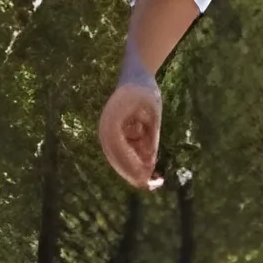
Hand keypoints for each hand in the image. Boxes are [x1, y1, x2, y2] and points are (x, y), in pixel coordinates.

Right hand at [99, 72, 164, 190]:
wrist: (136, 77)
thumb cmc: (145, 92)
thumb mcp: (153, 113)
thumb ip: (151, 137)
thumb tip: (150, 162)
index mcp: (111, 122)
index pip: (117, 149)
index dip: (130, 165)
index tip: (145, 176)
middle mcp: (106, 130)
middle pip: (116, 159)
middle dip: (132, 174)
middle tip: (151, 185)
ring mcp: (109, 135)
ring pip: (120, 160)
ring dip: (136, 170)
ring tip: (156, 180)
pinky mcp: (116, 138)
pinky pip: (125, 155)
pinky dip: (138, 163)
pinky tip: (153, 170)